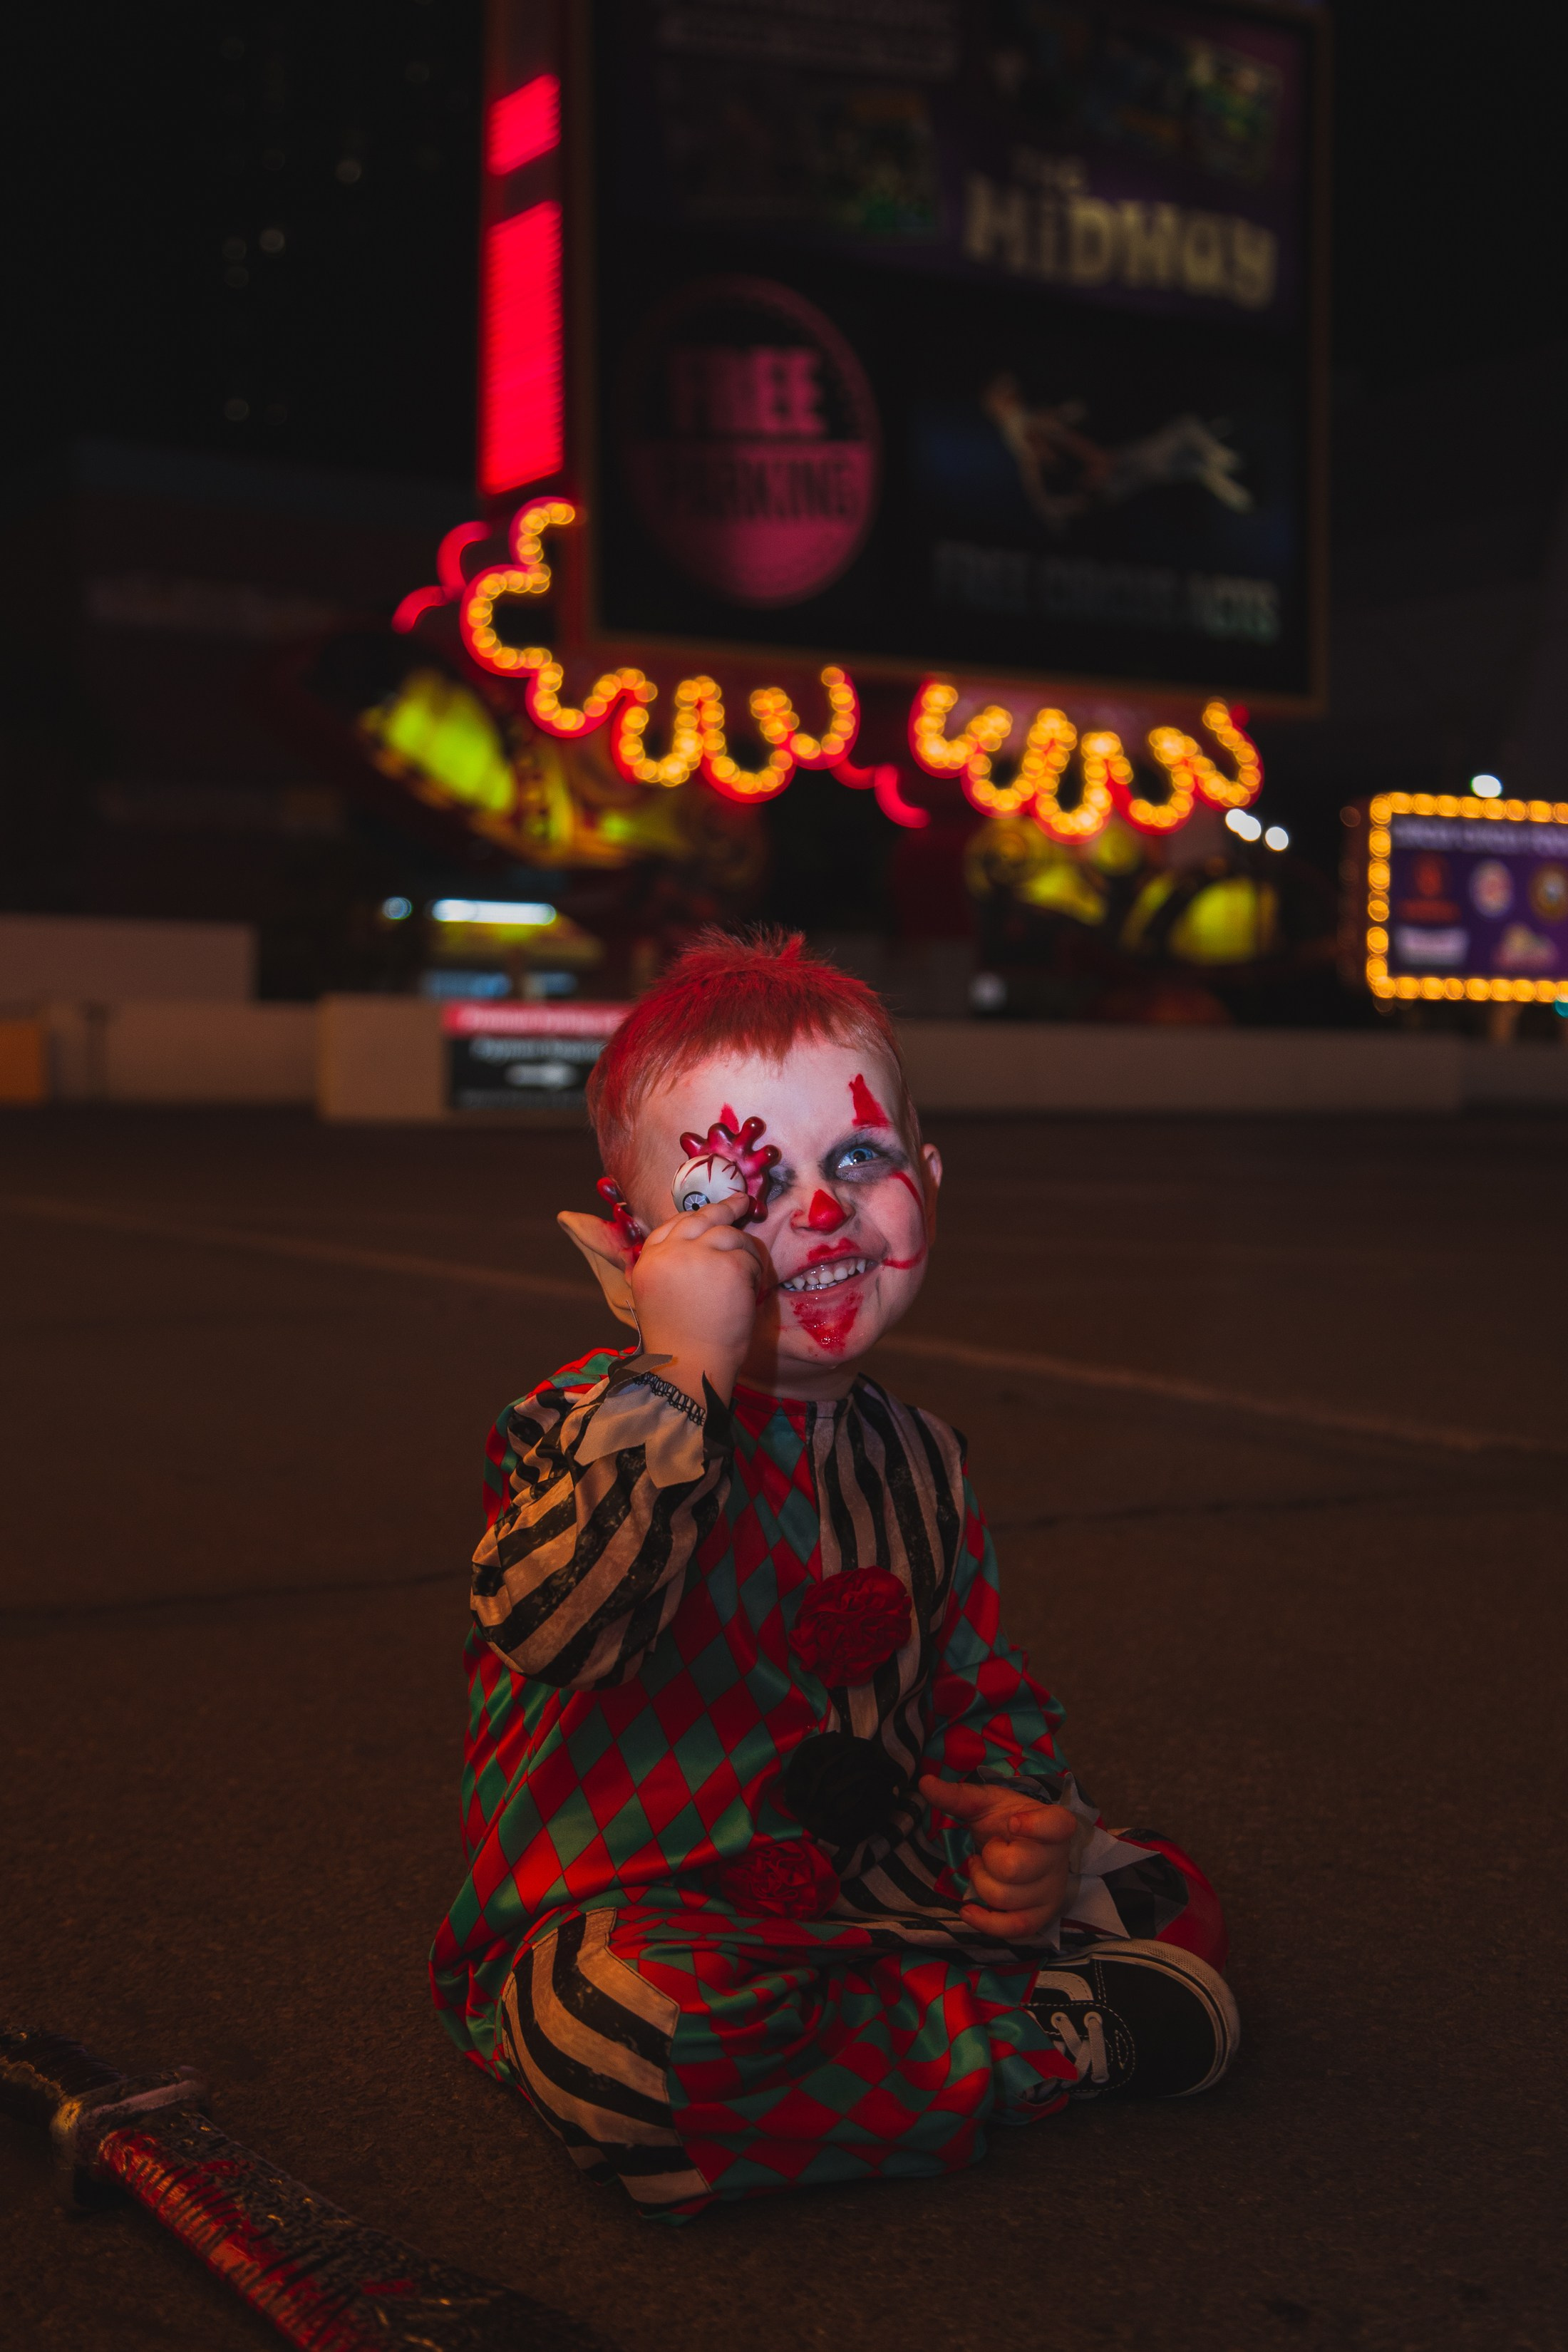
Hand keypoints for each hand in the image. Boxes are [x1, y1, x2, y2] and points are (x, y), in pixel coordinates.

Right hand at [631, 1193, 764, 1406]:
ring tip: (751, 1272)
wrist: (687, 1368)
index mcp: (649, 1262)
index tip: (709, 1214)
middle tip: (743, 1202)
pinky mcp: (728, 1265)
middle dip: (725, 1208)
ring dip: (745, 1250)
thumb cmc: (677, 1344)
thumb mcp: (658, 1298)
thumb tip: (700, 1247)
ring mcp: (698, 1255)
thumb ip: (671, 1270)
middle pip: (701, 1218)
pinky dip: (756, 1271)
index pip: (671, 1226)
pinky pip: (748, 1257)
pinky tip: (753, 1288)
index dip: (693, 1218)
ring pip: (730, 1234)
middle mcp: (670, 1253)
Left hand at [919, 1773, 1076, 1938]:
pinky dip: (986, 1923)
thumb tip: (925, 1783)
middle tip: (989, 1848)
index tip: (1012, 1822)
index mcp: (1054, 1823)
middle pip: (1013, 1868)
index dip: (1035, 1826)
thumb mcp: (985, 1803)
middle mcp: (1058, 1860)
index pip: (1056, 1825)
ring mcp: (1052, 1891)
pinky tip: (968, 1910)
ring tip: (986, 1867)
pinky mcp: (1040, 1917)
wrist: (1023, 1845)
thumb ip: (957, 1795)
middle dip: (987, 1859)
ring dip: (982, 1883)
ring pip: (1005, 1898)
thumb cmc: (1005, 1821)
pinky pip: (1014, 1929)